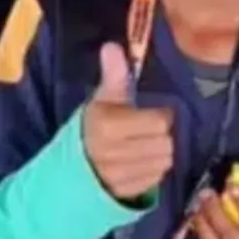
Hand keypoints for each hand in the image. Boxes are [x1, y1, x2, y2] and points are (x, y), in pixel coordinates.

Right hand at [82, 43, 173, 199]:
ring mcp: (118, 176)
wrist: (73, 164)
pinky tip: (141, 162)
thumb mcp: (104, 98)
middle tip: (149, 131)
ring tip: (145, 146)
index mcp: (107, 126)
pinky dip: (153, 170)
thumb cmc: (95, 124)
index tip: (152, 113)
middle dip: (161, 136)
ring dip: (160, 153)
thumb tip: (112, 46)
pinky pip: (156, 179)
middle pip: (165, 144)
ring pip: (164, 162)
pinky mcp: (124, 192)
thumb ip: (113, 74)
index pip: (159, 122)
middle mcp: (112, 153)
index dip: (160, 116)